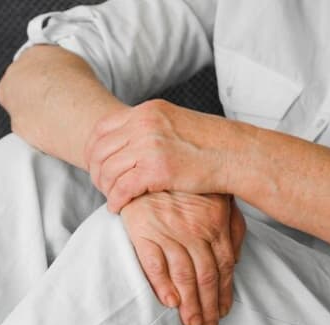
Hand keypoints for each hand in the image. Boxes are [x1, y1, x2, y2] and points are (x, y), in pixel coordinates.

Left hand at [84, 99, 229, 212]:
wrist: (237, 154)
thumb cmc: (209, 144)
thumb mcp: (174, 124)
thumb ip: (149, 129)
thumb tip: (126, 142)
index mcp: (147, 111)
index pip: (101, 130)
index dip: (93, 152)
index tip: (97, 167)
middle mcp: (144, 124)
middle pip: (100, 151)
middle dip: (96, 172)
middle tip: (102, 187)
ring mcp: (149, 146)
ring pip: (108, 171)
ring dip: (105, 189)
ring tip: (112, 198)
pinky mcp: (156, 169)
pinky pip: (122, 188)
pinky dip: (115, 201)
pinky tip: (118, 208)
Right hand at [120, 191, 245, 324]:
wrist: (147, 160)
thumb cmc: (184, 182)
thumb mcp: (217, 197)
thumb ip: (231, 227)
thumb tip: (236, 260)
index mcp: (215, 223)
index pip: (223, 266)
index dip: (225, 292)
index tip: (224, 311)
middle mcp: (194, 230)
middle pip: (206, 276)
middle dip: (209, 305)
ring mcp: (168, 231)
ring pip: (183, 275)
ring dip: (190, 303)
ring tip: (192, 323)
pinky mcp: (143, 231)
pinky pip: (154, 263)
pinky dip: (162, 284)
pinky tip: (170, 302)